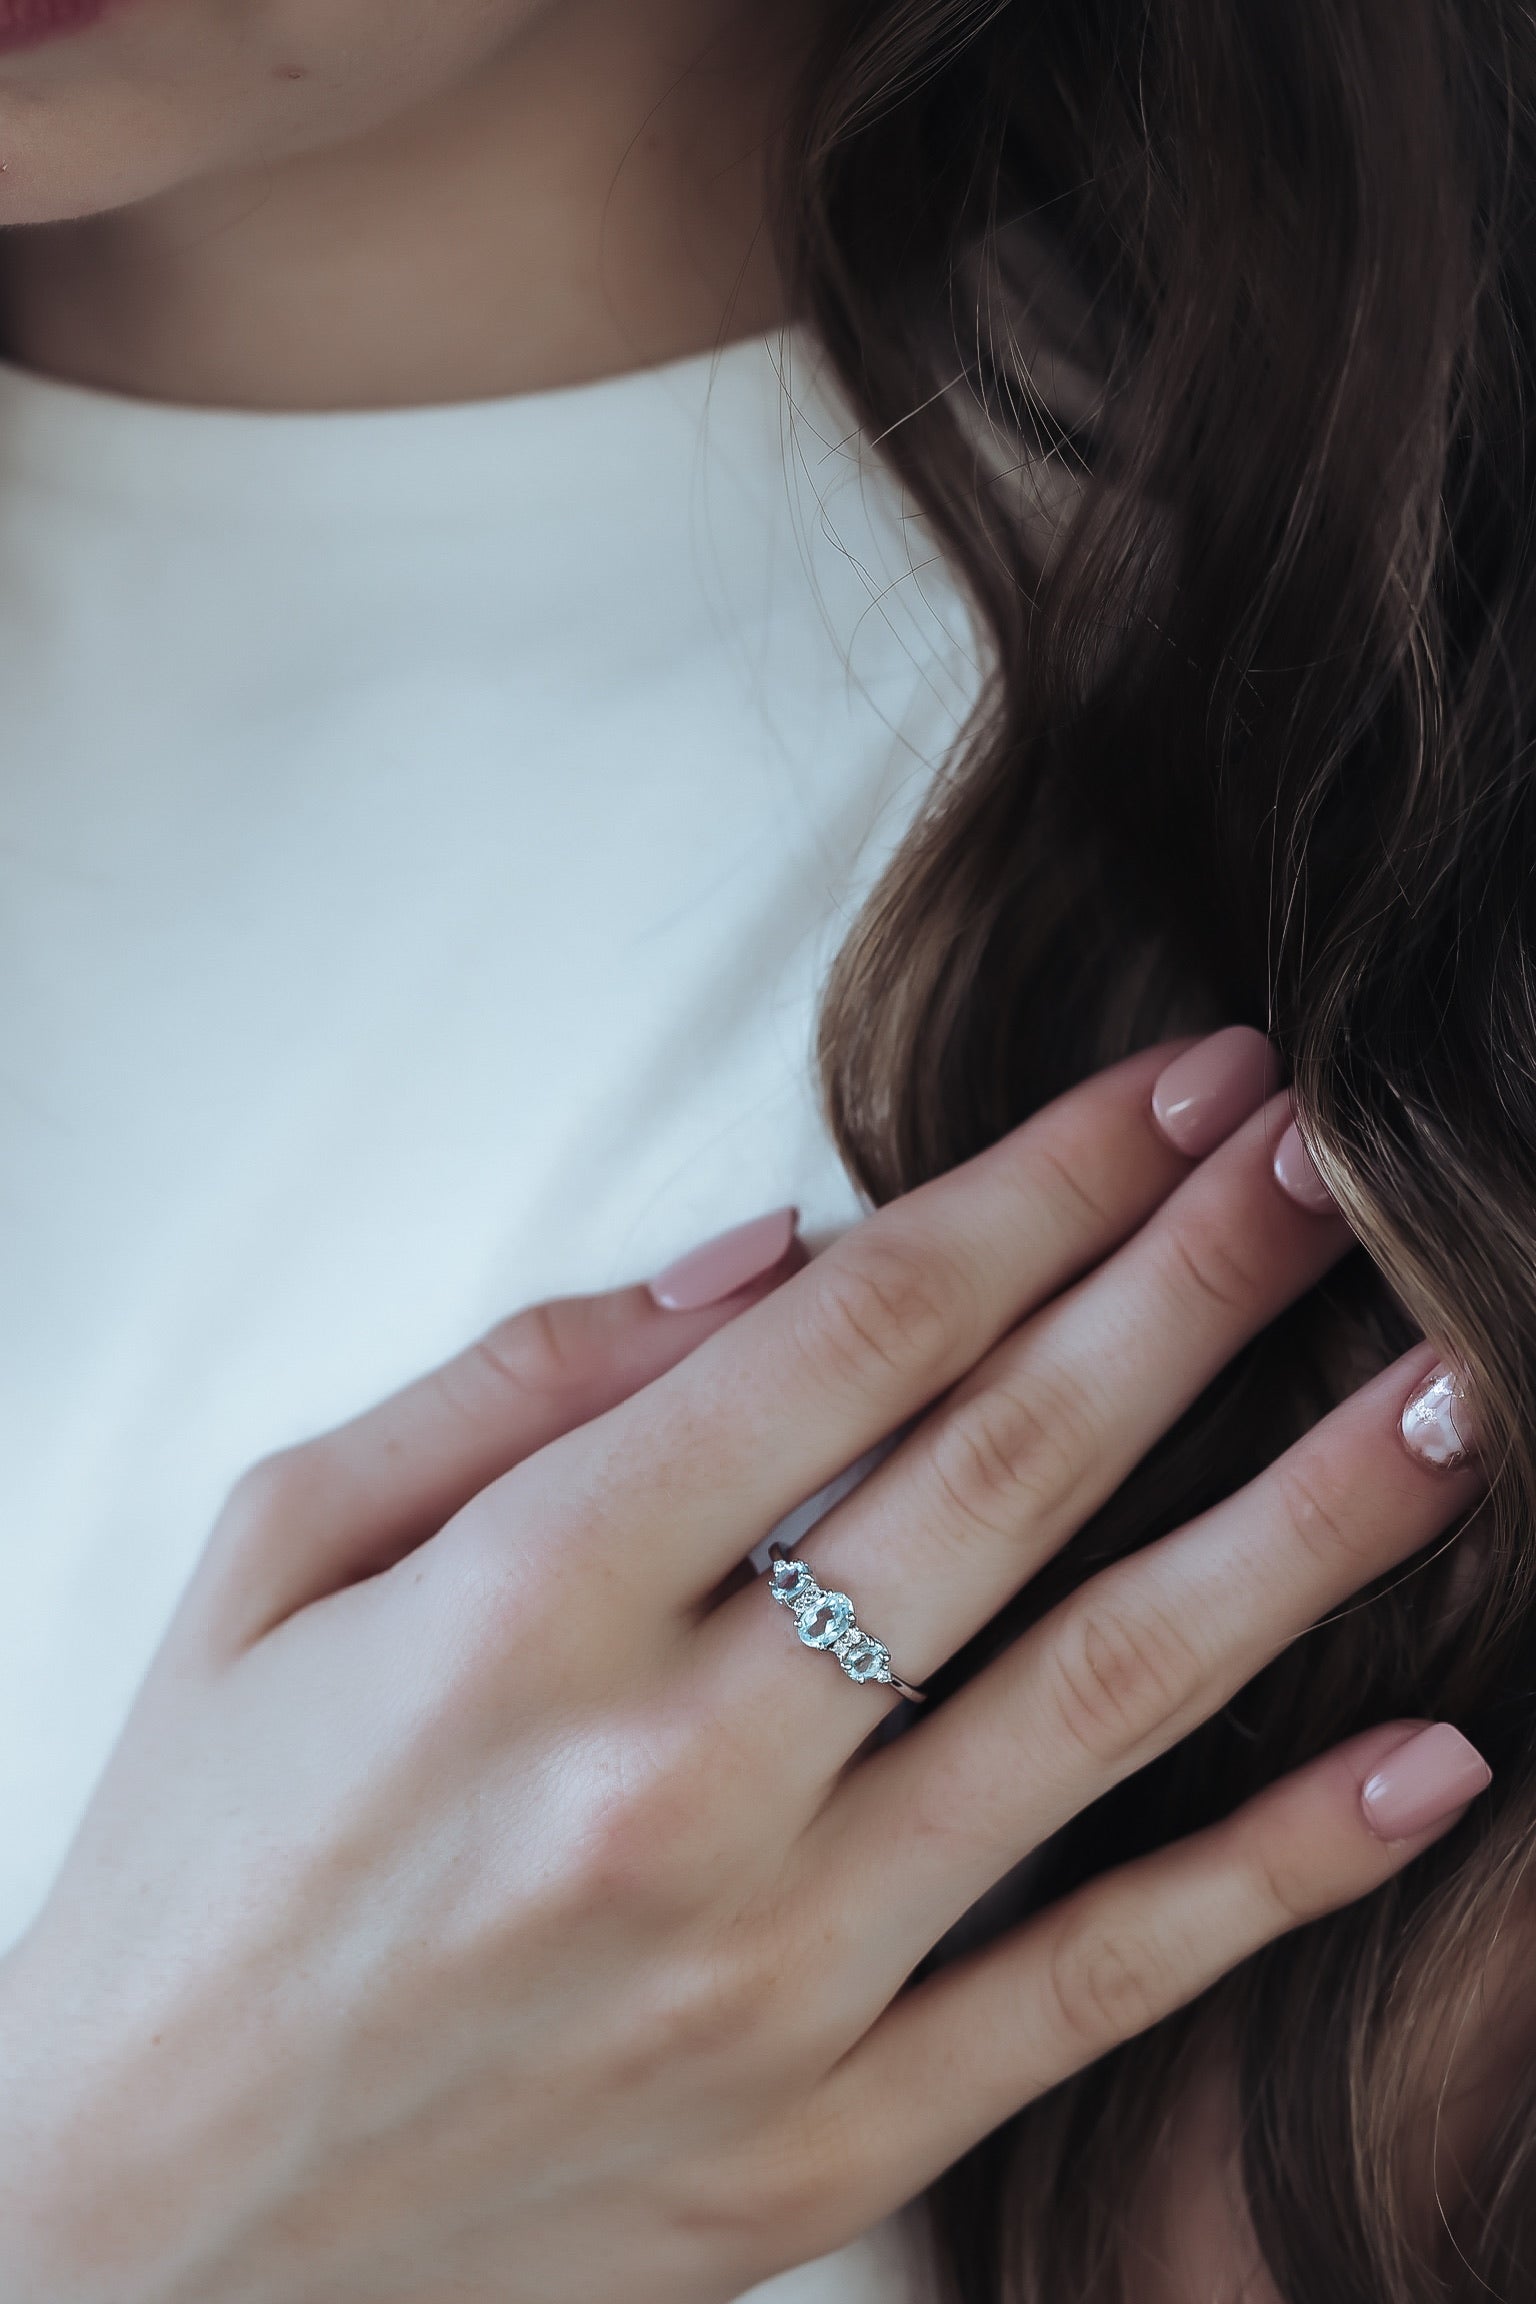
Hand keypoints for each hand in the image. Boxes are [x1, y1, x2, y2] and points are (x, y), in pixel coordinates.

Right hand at [0, 1038, 1488, 2303]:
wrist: (134, 2243)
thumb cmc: (194, 1858)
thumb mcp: (272, 1559)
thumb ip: (513, 1378)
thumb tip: (767, 1245)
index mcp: (528, 1597)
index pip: (855, 1334)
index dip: (1044, 1186)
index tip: (1183, 1090)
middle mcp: (674, 1768)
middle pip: (1004, 1475)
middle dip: (1192, 1288)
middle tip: (1337, 1163)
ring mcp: (775, 1967)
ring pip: (1099, 1705)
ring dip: (1300, 1533)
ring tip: (1455, 1397)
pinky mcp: (830, 2131)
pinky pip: (1100, 1980)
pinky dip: (1280, 1870)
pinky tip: (1430, 1764)